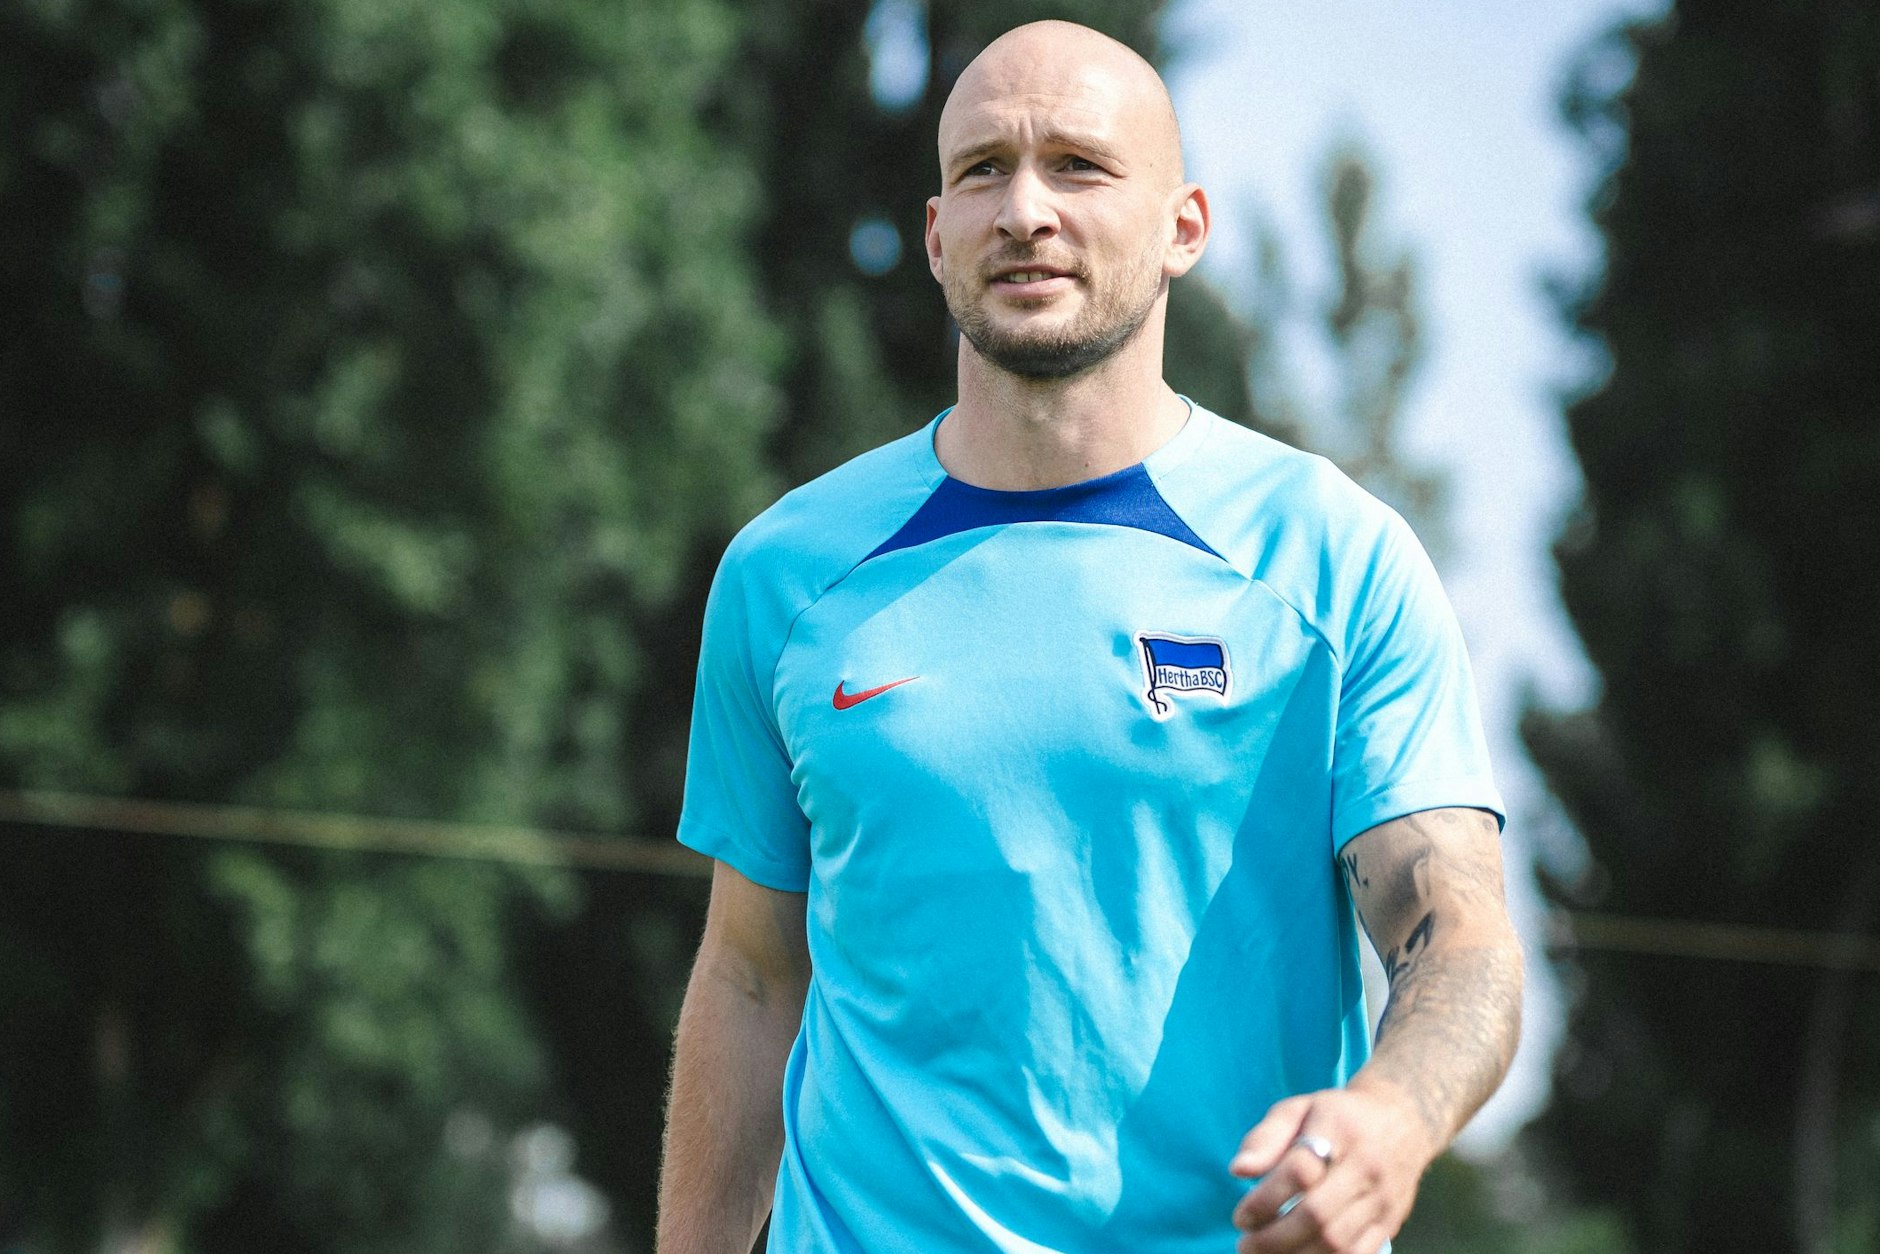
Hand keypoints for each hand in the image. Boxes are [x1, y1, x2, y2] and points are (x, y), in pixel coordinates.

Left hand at [1227, 1081, 1437, 1253]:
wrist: (1406, 1120)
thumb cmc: (1339, 1116)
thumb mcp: (1299, 1108)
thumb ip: (1266, 1137)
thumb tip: (1239, 1170)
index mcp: (1339, 1130)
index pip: (1299, 1171)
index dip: (1264, 1199)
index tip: (1241, 1216)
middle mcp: (1365, 1166)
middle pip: (1317, 1214)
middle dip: (1274, 1238)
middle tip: (1245, 1245)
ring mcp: (1382, 1198)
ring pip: (1337, 1242)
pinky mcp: (1391, 1221)